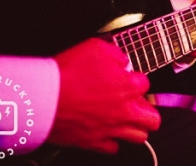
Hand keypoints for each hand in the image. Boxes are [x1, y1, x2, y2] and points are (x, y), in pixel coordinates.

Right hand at [49, 38, 159, 153]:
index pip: (146, 85)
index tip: (128, 79)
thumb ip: (115, 55)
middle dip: (148, 111)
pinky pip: (113, 148)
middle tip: (138, 105)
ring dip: (136, 127)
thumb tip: (122, 61)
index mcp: (129, 87)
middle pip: (153, 118)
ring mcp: (111, 129)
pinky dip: (113, 141)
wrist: (42, 98)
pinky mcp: (94, 143)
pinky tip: (106, 131)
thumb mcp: (96, 47)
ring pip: (139, 137)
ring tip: (127, 120)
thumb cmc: (67, 73)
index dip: (136, 80)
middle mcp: (125, 111)